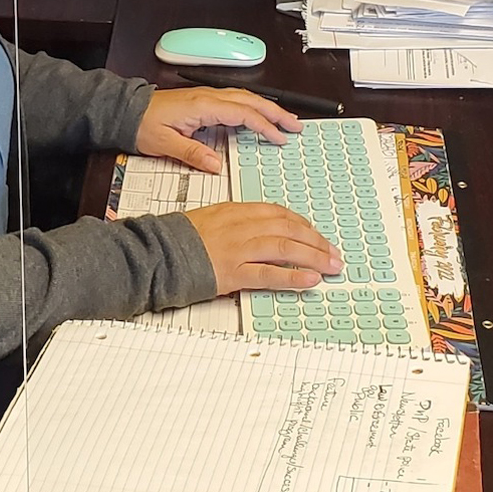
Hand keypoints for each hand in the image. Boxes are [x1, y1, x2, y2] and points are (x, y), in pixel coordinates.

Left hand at [135, 87, 301, 173]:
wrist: (127, 110)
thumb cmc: (143, 124)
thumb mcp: (164, 143)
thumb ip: (192, 153)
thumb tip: (216, 165)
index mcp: (203, 106)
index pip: (242, 113)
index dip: (264, 125)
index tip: (279, 137)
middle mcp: (209, 98)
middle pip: (251, 101)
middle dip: (276, 112)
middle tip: (295, 125)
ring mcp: (207, 97)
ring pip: (246, 98)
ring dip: (267, 108)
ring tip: (285, 120)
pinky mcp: (204, 101)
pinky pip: (236, 101)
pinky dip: (253, 107)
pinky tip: (259, 115)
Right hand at [184, 202, 342, 295]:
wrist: (158, 252)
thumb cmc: (180, 238)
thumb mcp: (211, 218)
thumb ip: (236, 221)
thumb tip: (259, 229)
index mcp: (236, 211)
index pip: (279, 214)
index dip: (303, 225)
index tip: (317, 236)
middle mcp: (241, 226)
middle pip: (289, 229)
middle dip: (316, 242)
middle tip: (334, 254)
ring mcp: (238, 249)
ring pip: (285, 248)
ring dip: (314, 257)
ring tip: (331, 267)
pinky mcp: (233, 272)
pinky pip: (269, 274)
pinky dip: (292, 277)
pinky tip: (310, 280)